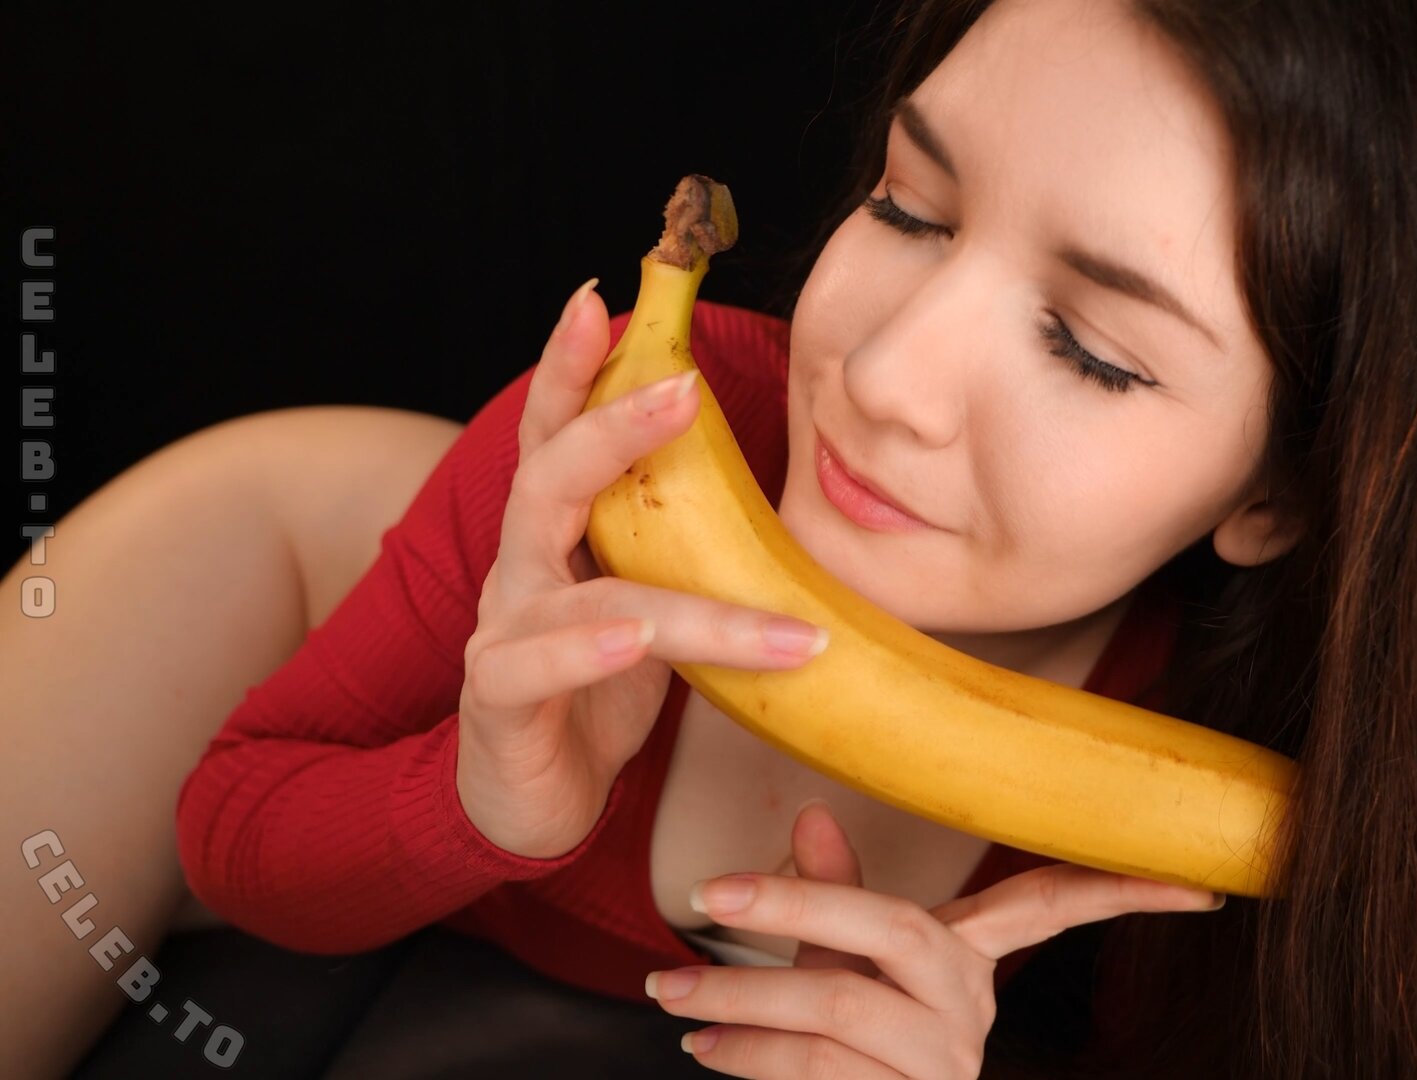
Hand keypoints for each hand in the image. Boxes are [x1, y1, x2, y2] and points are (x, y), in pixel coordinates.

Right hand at [455, 279, 830, 858]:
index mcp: (560, 537)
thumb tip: (778, 485)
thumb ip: (681, 547)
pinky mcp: (501, 702)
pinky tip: (633, 634)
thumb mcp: (650, 604)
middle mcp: (523, 570)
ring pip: (583, 592)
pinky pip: (537, 666)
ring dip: (685, 601)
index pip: (560, 434)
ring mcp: (504, 634)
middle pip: (549, 476)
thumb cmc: (597, 692)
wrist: (530, 802)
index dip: (573, 365)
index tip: (605, 292)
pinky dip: (589, 648)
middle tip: (683, 384)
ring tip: (767, 609)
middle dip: (612, 423)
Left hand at [646, 799, 1224, 1077]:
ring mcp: (941, 1068)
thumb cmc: (846, 1061)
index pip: (1053, 908)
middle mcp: (969, 1013)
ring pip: (844, 1009)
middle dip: (800, 908)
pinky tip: (707, 1048)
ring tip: (670, 993)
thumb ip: (834, 901)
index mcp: (970, 966)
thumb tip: (810, 814)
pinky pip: (824, 1074)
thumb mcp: (843, 976)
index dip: (1122, 891)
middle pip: (900, 932)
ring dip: (741, 997)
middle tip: (711, 894)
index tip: (1201, 886)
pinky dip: (751, 1057)